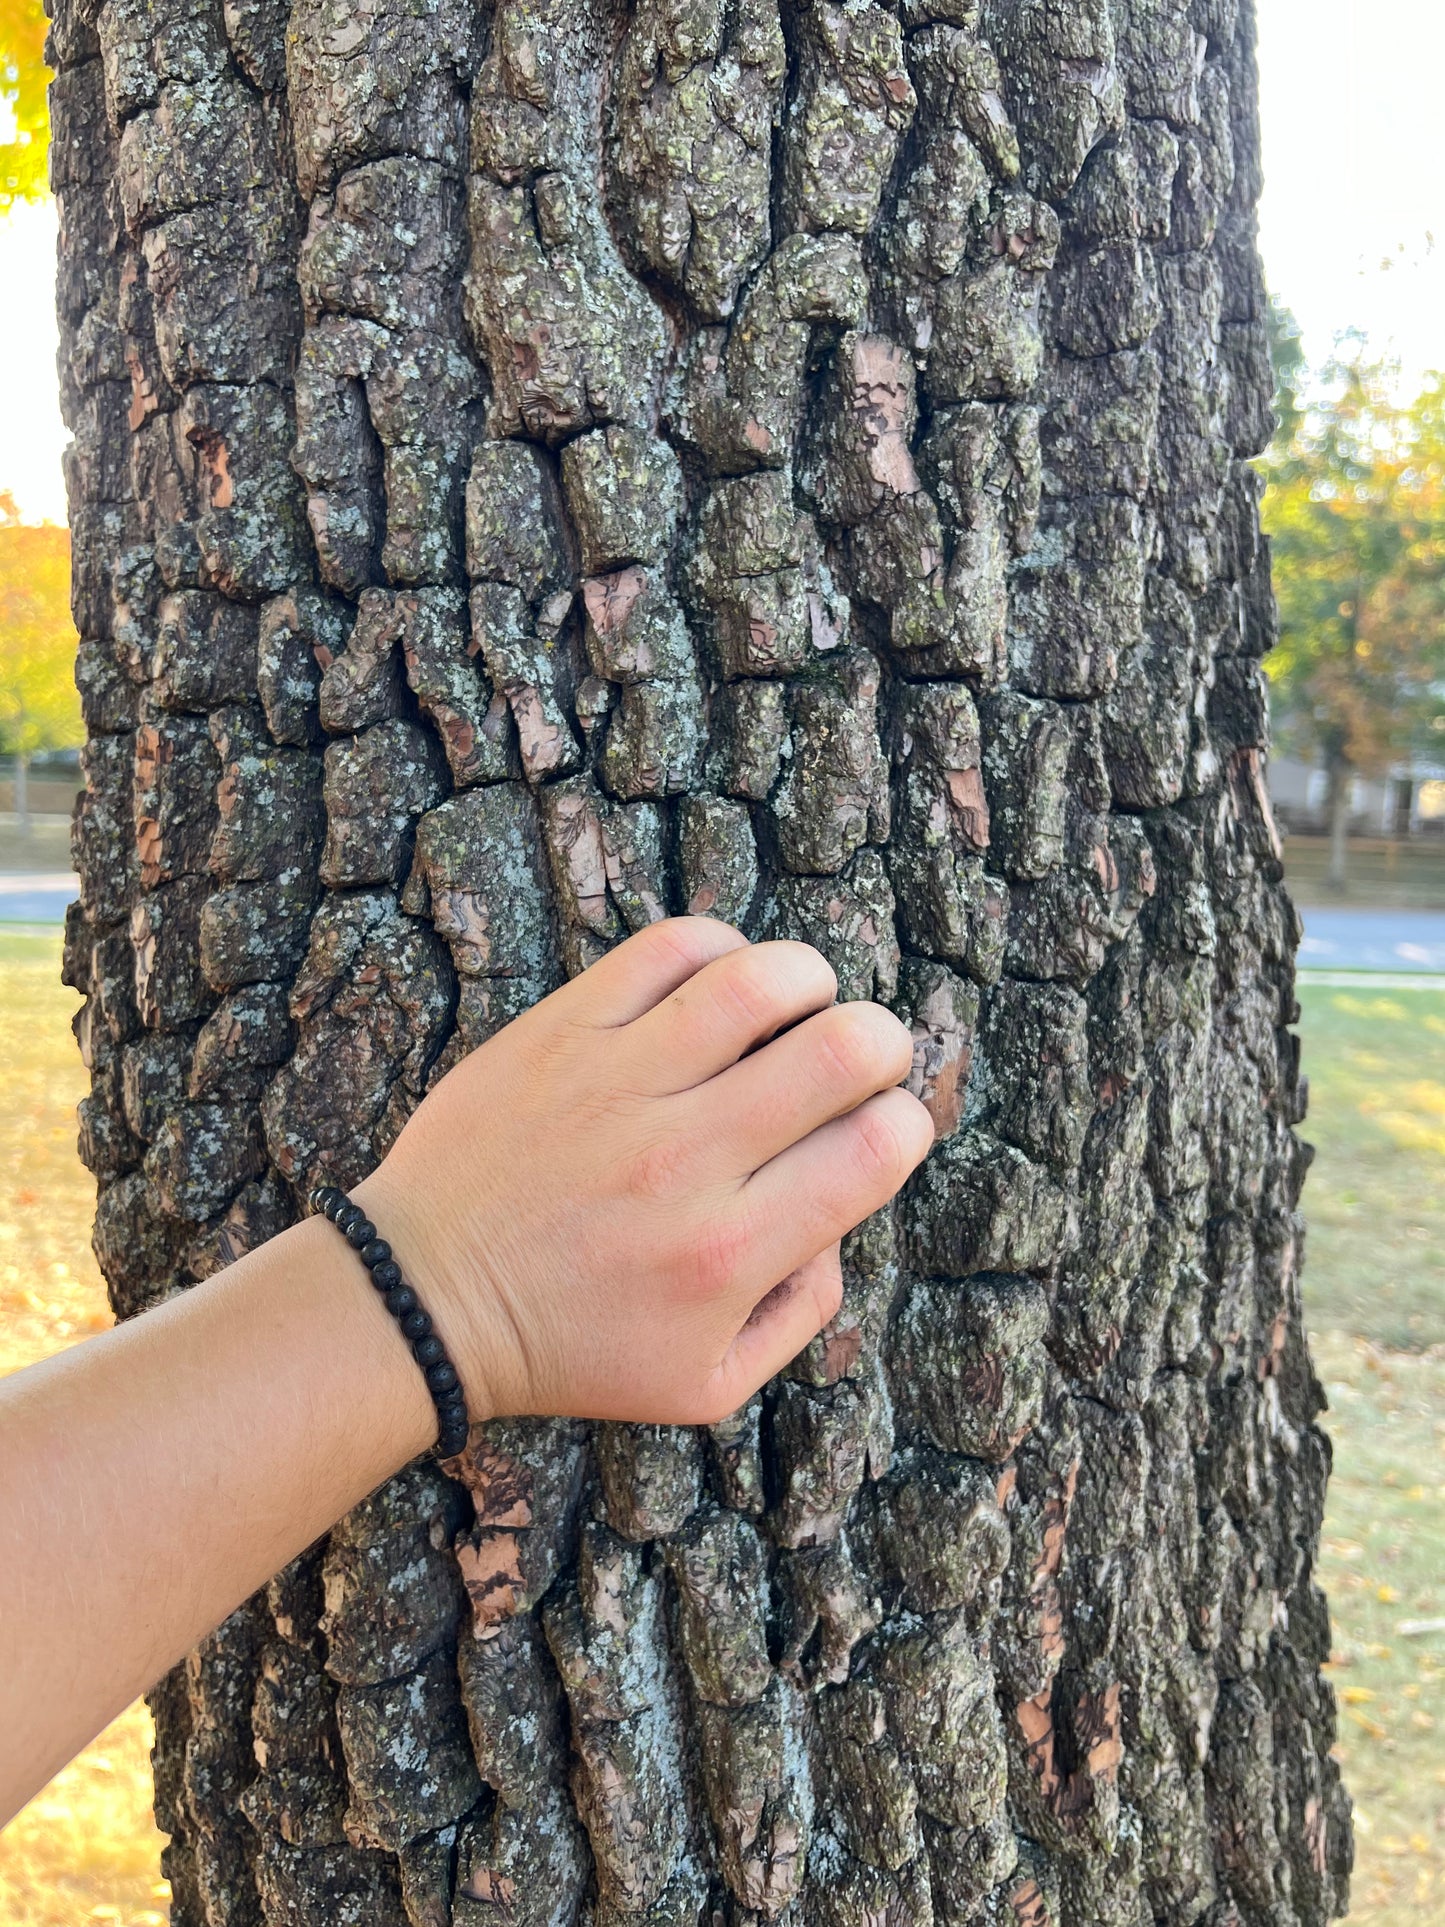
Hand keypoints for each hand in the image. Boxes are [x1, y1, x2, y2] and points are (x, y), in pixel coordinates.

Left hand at [355, 918, 932, 1426]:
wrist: (421, 1302)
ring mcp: (620, 1084)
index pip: (879, 1145)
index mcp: (731, 1251)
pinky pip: (670, 948)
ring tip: (796, 1010)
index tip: (876, 1127)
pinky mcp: (563, 1032)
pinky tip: (721, 985)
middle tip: (856, 1061)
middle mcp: (685, 1160)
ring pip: (764, 980)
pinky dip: (722, 949)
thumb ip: (804, 1311)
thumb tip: (842, 1218)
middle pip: (845, 1048)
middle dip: (880, 1044)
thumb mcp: (707, 1383)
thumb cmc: (569, 1345)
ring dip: (810, 984)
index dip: (905, 1122)